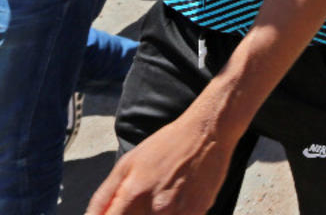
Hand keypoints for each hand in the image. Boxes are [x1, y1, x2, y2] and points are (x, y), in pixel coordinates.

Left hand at [87, 103, 238, 214]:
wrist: (207, 131)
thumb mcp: (127, 164)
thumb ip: (104, 198)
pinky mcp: (199, 213)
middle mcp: (157, 208)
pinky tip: (177, 201)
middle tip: (141, 207)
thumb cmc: (167, 144)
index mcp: (134, 194)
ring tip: (161, 200)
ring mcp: (180, 213)